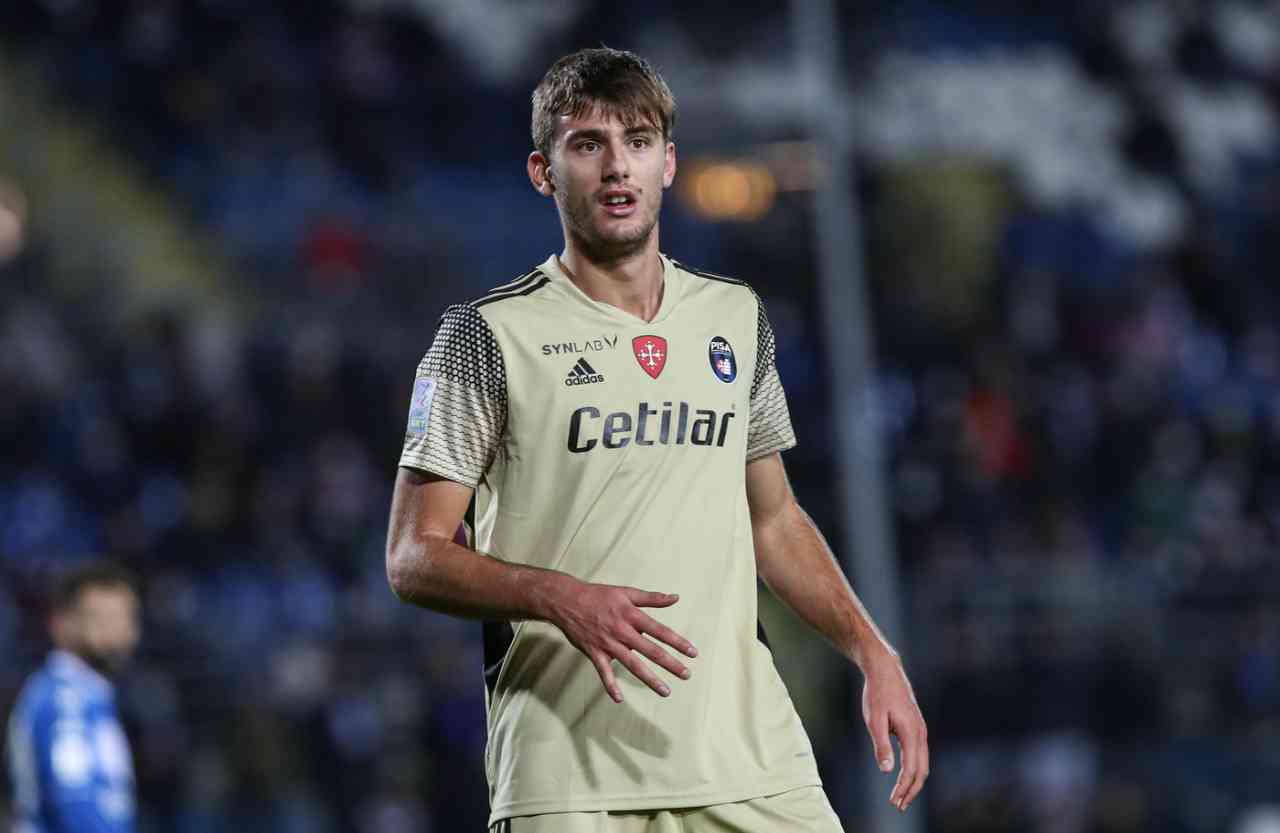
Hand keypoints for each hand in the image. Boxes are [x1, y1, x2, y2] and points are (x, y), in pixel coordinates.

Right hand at [548, 579, 697, 702]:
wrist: (567, 600)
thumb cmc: (599, 595)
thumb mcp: (627, 592)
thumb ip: (652, 598)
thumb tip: (676, 598)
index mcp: (631, 615)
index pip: (660, 631)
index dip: (677, 642)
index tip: (692, 653)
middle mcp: (622, 631)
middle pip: (651, 650)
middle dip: (670, 664)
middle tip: (687, 675)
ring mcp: (608, 643)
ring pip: (632, 664)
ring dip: (650, 679)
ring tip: (666, 691)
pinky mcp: (594, 652)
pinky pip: (603, 672)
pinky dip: (610, 685)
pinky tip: (619, 699)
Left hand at [861, 651, 928, 812]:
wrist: (886, 670)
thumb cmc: (878, 693)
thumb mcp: (874, 719)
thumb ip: (881, 745)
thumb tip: (886, 771)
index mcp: (912, 733)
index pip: (911, 769)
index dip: (904, 788)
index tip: (894, 802)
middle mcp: (921, 733)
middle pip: (922, 770)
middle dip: (911, 790)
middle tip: (898, 806)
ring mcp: (921, 730)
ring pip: (923, 763)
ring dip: (913, 781)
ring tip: (901, 796)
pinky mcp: (916, 727)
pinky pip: (920, 754)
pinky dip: (914, 769)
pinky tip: (904, 775)